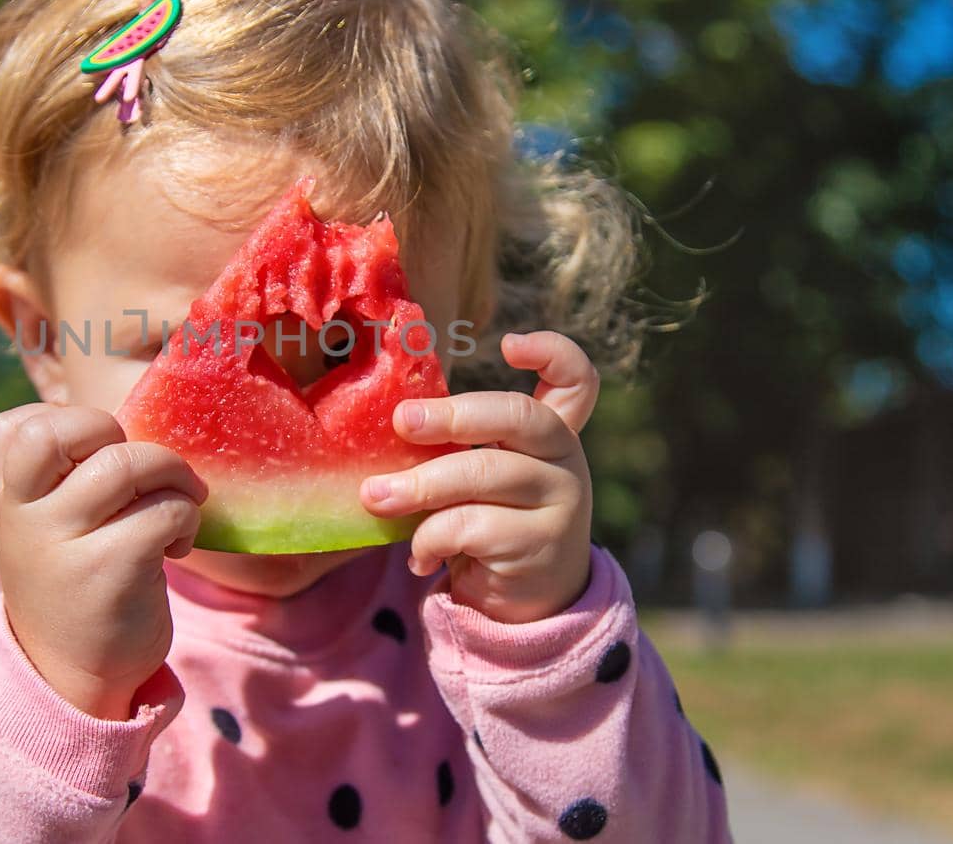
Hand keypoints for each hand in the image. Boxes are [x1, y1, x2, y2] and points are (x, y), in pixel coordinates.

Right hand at [0, 403, 205, 719]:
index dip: (69, 422)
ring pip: (130, 464)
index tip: (98, 457)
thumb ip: (57, 479)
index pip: (15, 425)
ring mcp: (64, 544)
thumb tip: (122, 423)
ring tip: (178, 508)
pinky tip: (177, 547)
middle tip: (146, 475)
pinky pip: (165, 510)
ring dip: (174, 478)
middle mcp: (26, 517)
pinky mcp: (110, 570)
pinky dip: (186, 519)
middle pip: (75, 428)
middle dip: (127, 438)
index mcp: (11, 499)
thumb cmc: (73, 586)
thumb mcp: (44, 531)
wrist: (71, 680)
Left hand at [359, 331, 599, 623]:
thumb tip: (390, 425)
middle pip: (518, 416)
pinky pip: (470, 527)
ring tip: (375, 496)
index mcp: (552, 434)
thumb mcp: (485, 480)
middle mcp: (565, 460)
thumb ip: (460, 448)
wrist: (529, 609)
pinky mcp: (539, 545)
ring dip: (418, 485)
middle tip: (402, 420)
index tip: (508, 342)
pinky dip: (430, 538)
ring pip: (482, 474)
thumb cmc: (493, 526)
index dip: (553, 353)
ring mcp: (560, 502)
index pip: (577, 382)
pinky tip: (418, 556)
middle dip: (454, 414)